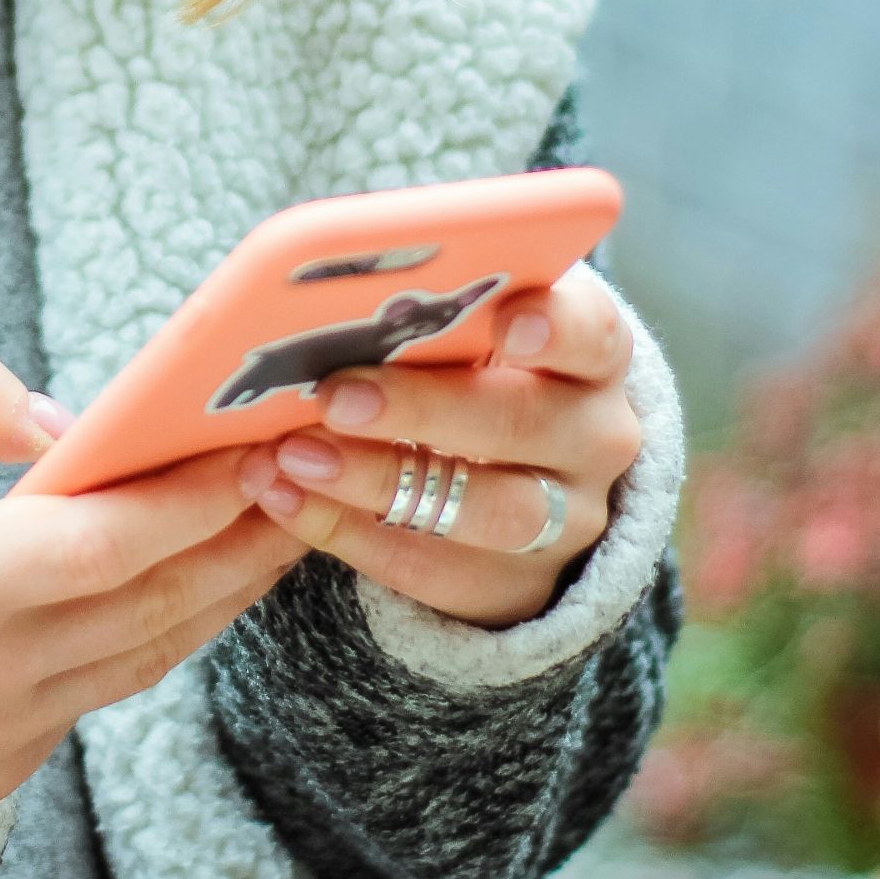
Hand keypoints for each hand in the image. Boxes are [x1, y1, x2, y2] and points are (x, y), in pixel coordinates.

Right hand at [0, 349, 307, 811]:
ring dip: (222, 588)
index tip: (252, 448)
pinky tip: (200, 582)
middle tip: (301, 474)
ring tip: (278, 523)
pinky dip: (165, 631)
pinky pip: (110, 687)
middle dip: (239, 537)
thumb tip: (65, 423)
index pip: (99, 543)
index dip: (190, 498)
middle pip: (150, 602)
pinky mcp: (3, 764)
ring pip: (148, 653)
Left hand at [237, 265, 642, 628]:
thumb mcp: (470, 336)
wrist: (512, 482)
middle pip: (526, 423)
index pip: (592, 333)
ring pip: (487, 509)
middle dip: (425, 409)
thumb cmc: (470, 375)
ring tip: (294, 456)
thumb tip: (327, 292)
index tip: (506, 321)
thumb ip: (428, 316)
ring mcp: (566, 520)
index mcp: (593, 356)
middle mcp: (594, 438)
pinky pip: (431, 567)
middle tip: (336, 396)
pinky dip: (347, 532)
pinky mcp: (515, 586)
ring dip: (379, 480)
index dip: (554, 326)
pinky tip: (285, 499)